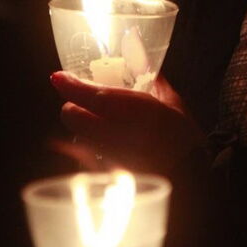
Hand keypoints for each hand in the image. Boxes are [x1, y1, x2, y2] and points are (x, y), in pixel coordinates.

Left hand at [50, 71, 204, 175]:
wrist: (187, 178)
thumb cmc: (184, 139)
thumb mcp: (174, 104)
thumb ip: (157, 84)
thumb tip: (149, 68)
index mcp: (127, 108)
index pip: (85, 94)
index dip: (67, 83)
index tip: (58, 77)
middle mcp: (109, 130)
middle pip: (71, 115)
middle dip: (74, 106)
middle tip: (85, 102)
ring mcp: (103, 153)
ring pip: (77, 134)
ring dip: (82, 126)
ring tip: (101, 124)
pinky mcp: (104, 170)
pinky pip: (88, 153)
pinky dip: (91, 146)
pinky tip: (110, 145)